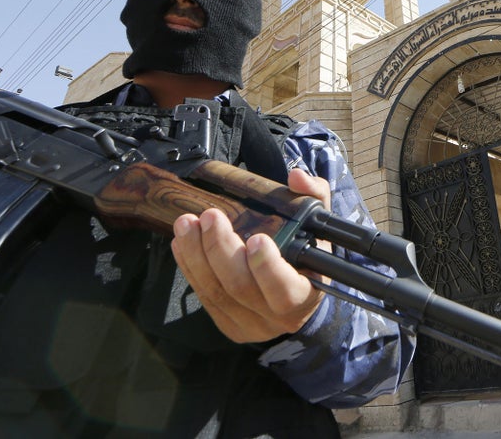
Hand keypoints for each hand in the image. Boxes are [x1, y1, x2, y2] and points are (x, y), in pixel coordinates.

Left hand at [170, 167, 330, 342]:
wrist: (299, 300)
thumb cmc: (308, 258)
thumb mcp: (318, 226)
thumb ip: (314, 196)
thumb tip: (297, 178)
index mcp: (304, 295)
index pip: (285, 290)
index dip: (267, 267)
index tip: (256, 238)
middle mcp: (276, 316)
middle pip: (241, 288)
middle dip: (220, 249)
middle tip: (210, 216)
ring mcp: (249, 324)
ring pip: (215, 292)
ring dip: (196, 255)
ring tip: (186, 224)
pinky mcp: (226, 323)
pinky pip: (203, 297)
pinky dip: (189, 267)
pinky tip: (182, 243)